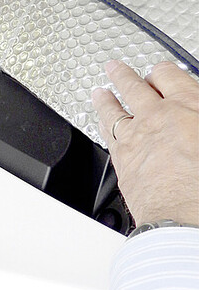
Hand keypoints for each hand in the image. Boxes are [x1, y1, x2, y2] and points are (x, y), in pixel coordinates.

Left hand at [92, 60, 198, 227]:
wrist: (189, 220)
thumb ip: (196, 117)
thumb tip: (194, 116)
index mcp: (189, 106)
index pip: (170, 75)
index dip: (163, 71)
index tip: (160, 71)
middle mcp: (158, 116)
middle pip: (135, 87)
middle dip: (124, 76)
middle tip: (115, 69)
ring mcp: (136, 138)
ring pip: (113, 109)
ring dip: (106, 98)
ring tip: (100, 92)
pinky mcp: (122, 160)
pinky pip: (106, 134)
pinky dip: (101, 124)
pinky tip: (100, 124)